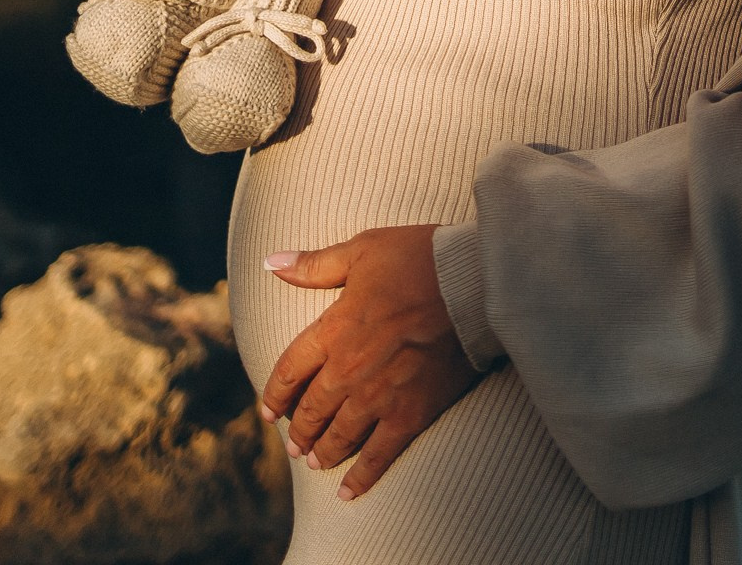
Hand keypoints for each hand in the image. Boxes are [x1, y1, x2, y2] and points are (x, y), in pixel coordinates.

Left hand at [258, 226, 482, 500]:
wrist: (473, 283)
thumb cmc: (421, 259)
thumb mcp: (364, 250)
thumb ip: (316, 264)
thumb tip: (272, 263)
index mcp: (333, 329)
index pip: (290, 370)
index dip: (276, 394)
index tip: (269, 412)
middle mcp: (348, 369)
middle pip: (312, 409)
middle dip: (300, 431)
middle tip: (296, 446)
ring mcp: (379, 395)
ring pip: (340, 435)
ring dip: (324, 452)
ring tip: (318, 462)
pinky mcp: (411, 412)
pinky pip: (380, 454)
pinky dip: (362, 476)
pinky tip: (349, 491)